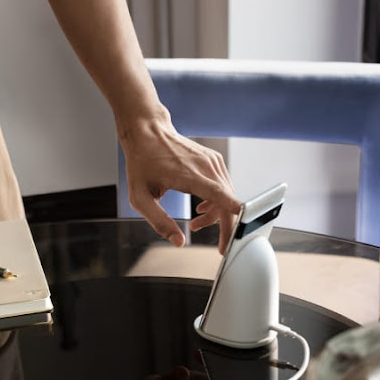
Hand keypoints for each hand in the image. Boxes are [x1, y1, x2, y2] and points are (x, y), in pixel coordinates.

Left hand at [119, 111, 240, 253]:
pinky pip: (223, 187)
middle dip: (226, 228)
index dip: (234, 218)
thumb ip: (159, 221)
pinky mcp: (213, 161)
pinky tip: (202, 208)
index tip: (240, 235)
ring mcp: (212, 162)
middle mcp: (206, 167)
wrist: (148, 132)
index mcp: (190, 176)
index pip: (222, 197)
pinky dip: (217, 202)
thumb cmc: (142, 163)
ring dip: (216, 215)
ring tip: (196, 223)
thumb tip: (179, 241)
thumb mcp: (140, 197)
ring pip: (227, 196)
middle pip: (228, 203)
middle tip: (219, 247)